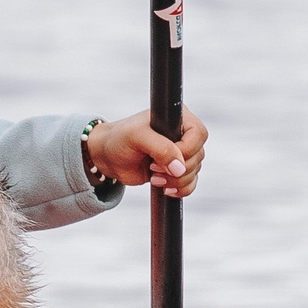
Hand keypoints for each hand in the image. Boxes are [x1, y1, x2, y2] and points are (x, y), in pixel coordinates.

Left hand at [86, 108, 207, 198]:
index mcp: (178, 117)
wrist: (108, 157)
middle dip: (177, 169)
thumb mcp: (137, 137)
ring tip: (153, 177)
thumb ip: (160, 148)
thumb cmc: (119, 139)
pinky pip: (190, 184)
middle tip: (152, 168)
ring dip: (176, 180)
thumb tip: (179, 167)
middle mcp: (183, 134)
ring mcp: (181, 153)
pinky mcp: (176, 170)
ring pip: (194, 172)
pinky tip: (164, 187)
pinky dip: (180, 189)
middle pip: (198, 156)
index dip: (186, 150)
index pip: (198, 134)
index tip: (162, 157)